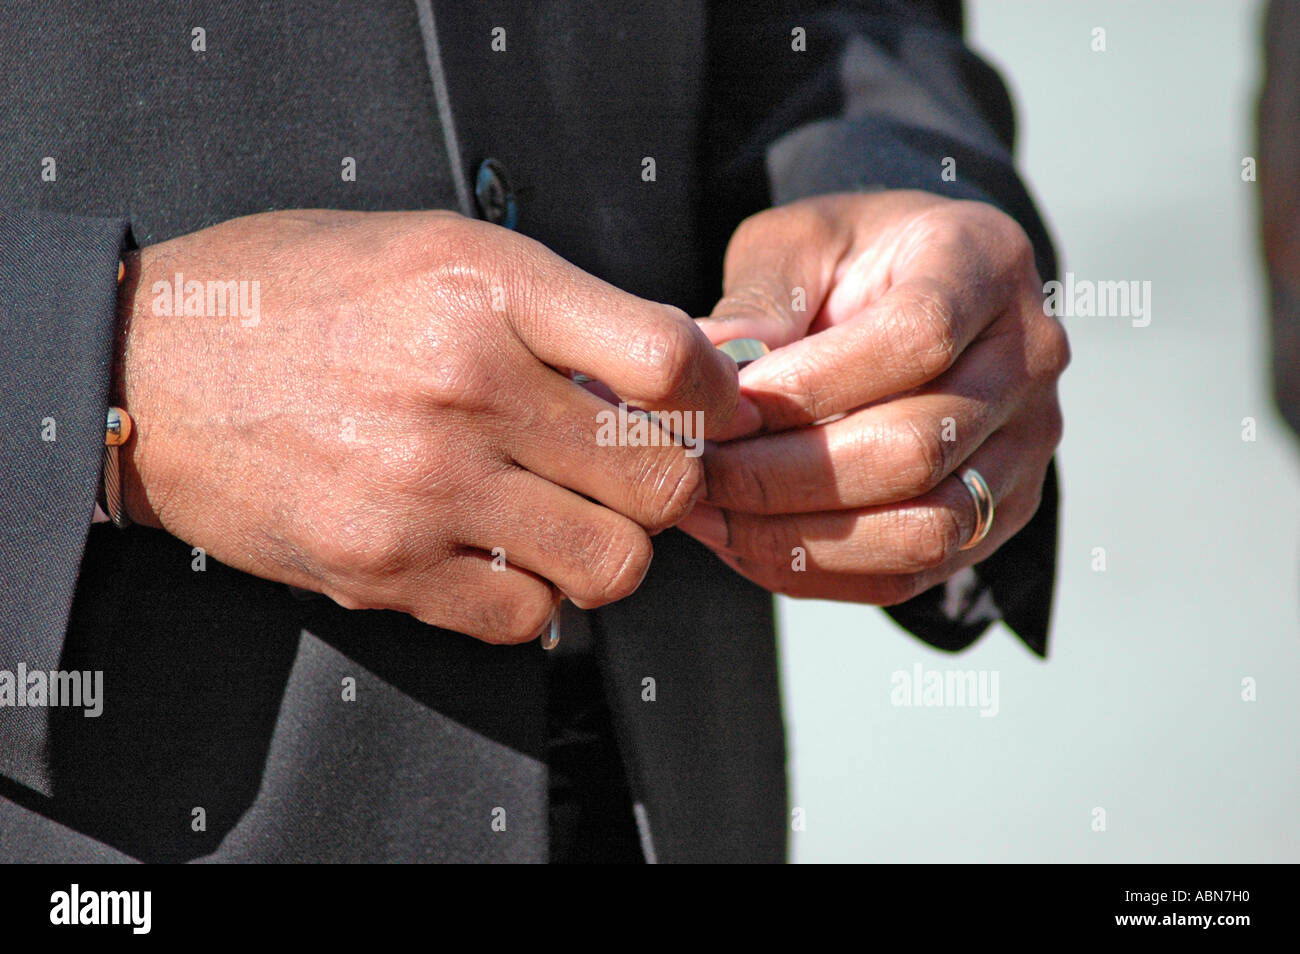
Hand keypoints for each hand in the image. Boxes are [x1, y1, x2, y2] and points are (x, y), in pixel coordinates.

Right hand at [117, 209, 737, 641]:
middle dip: (668, 482)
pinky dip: (533, 595)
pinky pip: (525, 618)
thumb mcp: (432, 248)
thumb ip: (553, 308)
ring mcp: (422, 488)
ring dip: (610, 547)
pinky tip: (502, 552)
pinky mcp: (383, 570)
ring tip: (569, 515)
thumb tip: (666, 376)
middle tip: (634, 469)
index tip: (711, 410)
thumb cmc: (296, 295)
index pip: (669, 361)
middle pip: (660, 479)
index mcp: (484, 287)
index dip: (717, 396)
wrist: (146, 367)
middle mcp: (461, 386)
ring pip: (612, 565)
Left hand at [679, 191, 1068, 603]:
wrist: (917, 294)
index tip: (723, 407)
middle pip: (918, 448)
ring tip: (711, 517)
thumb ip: (760, 300)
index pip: (917, 337)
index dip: (812, 385)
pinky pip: (912, 572)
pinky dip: (819, 571)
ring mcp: (1026, 447)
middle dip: (785, 474)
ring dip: (800, 537)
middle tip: (696, 472)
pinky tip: (745, 544)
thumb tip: (707, 367)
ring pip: (923, 529)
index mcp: (984, 264)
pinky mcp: (999, 514)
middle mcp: (1028, 360)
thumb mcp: (797, 242)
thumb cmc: (849, 261)